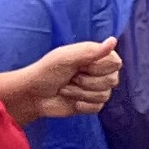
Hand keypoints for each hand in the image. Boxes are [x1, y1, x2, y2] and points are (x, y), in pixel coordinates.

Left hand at [0, 37, 120, 121]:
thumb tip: (114, 41)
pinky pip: (97, 107)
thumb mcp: (67, 58)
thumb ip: (92, 51)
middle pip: (112, 81)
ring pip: (104, 95)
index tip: (81, 66)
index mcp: (97, 56)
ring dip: (80, 93)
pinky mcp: (92, 104)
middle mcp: (100, 72)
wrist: (33, 95)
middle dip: (87, 82)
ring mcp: (96, 89)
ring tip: (66, 88)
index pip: (115, 63)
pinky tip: (70, 100)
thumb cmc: (47, 71)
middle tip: (70, 78)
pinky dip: (81, 105)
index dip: (98, 68)